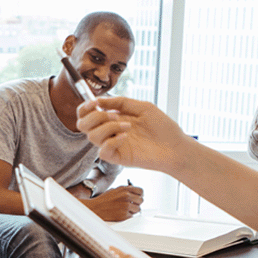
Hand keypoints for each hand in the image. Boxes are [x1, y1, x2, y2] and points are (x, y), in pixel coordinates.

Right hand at [75, 96, 192, 175]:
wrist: (176, 147)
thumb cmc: (163, 127)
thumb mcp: (143, 107)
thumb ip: (121, 102)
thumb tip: (100, 100)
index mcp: (113, 118)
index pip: (87, 113)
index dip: (85, 107)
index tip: (95, 102)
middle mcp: (109, 131)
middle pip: (82, 125)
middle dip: (94, 116)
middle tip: (113, 115)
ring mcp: (113, 145)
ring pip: (91, 136)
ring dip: (107, 127)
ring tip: (127, 126)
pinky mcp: (118, 157)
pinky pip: (102, 151)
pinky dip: (112, 141)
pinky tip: (126, 137)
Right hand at [84, 184, 143, 221]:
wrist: (95, 208)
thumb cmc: (104, 200)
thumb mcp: (115, 190)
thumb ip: (125, 190)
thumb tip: (135, 193)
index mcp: (124, 189)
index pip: (141, 191)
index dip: (140, 195)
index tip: (137, 197)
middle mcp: (126, 196)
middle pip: (141, 200)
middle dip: (136, 203)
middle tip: (130, 205)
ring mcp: (126, 206)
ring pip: (138, 209)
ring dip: (133, 210)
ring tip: (124, 209)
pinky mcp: (124, 215)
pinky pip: (132, 216)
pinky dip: (127, 216)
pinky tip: (120, 213)